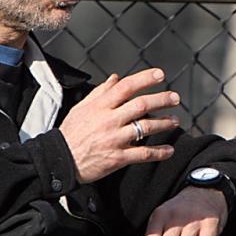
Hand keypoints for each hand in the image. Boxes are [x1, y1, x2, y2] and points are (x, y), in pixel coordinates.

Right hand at [59, 68, 180, 183]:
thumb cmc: (71, 132)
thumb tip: (116, 77)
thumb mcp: (82, 107)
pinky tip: (170, 150)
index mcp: (101, 106)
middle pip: (141, 105)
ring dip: (164, 123)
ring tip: (175, 120)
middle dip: (162, 99)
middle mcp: (109, 120)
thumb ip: (101, 92)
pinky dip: (159, 152)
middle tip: (175, 98)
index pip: (126, 87)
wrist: (60, 160)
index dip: (145, 79)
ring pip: (145, 127)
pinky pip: (143, 154)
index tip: (160, 75)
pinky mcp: (118, 158)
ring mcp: (115, 139)